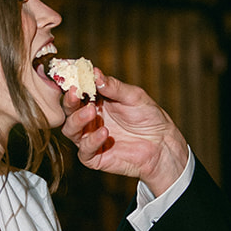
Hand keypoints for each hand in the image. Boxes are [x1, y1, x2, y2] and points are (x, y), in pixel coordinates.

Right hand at [60, 69, 189, 193]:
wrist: (162, 143)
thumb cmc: (148, 117)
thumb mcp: (133, 96)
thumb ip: (113, 87)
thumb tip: (95, 73)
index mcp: (95, 102)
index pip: (77, 92)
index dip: (72, 84)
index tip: (72, 76)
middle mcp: (89, 119)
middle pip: (69, 110)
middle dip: (69, 101)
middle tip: (75, 93)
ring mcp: (90, 138)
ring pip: (70, 130)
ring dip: (77, 120)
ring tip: (90, 111)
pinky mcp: (95, 157)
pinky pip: (85, 151)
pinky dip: (91, 141)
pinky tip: (104, 132)